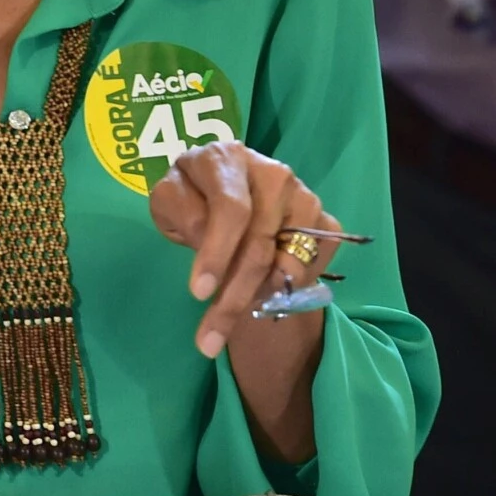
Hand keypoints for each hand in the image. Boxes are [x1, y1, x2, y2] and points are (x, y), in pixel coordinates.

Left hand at [148, 142, 337, 359]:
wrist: (221, 197)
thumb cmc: (190, 200)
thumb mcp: (170, 205)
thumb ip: (184, 218)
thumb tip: (211, 245)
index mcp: (224, 158)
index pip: (230, 209)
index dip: (216, 253)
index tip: (198, 293)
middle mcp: (270, 171)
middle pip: (260, 242)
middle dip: (234, 295)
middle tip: (210, 337)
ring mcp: (303, 194)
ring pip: (290, 260)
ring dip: (262, 298)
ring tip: (233, 316)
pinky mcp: (324, 219)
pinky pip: (316, 264)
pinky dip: (290, 289)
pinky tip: (263, 296)